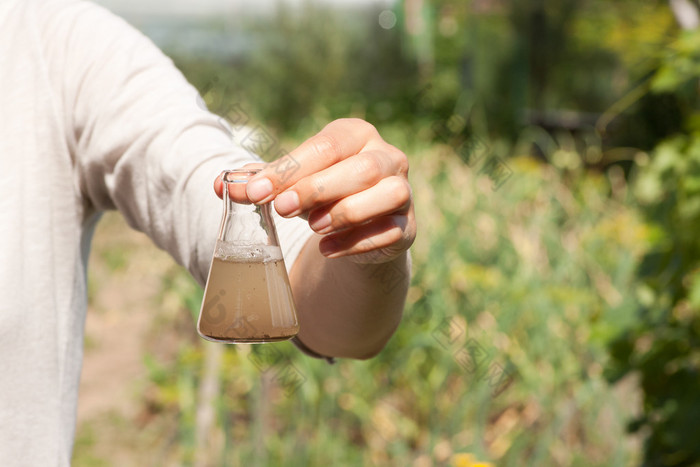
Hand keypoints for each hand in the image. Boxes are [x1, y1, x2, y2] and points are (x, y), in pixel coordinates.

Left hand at [214, 118, 415, 262]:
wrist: (358, 228)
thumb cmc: (321, 194)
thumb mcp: (291, 183)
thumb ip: (259, 181)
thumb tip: (221, 184)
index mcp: (356, 135)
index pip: (326, 146)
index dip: (290, 169)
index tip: (255, 192)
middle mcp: (387, 157)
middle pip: (360, 168)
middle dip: (317, 188)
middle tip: (282, 209)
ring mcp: (402, 191)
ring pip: (387, 193)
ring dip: (346, 212)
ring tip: (313, 227)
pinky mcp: (408, 226)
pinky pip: (391, 231)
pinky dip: (358, 243)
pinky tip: (328, 249)